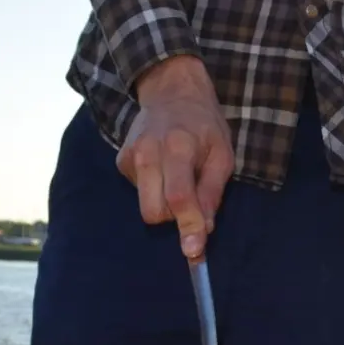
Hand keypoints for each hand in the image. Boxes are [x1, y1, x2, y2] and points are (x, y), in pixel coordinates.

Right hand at [116, 56, 235, 258]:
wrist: (171, 92)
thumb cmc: (204, 125)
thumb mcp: (222, 153)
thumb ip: (213, 192)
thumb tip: (204, 229)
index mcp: (178, 147)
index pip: (179, 197)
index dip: (188, 226)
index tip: (193, 251)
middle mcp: (148, 152)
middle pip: (154, 211)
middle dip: (174, 218)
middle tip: (192, 202)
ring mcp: (130, 156)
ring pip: (145, 206)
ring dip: (165, 204)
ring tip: (178, 178)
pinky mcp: (121, 161)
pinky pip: (139, 194)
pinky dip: (154, 190)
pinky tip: (163, 169)